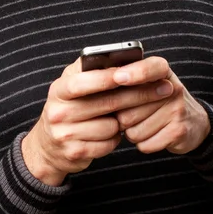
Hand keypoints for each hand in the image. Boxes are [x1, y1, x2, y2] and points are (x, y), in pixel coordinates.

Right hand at [22, 58, 172, 185]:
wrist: (48, 145)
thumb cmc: (70, 107)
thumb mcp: (71, 86)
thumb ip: (90, 71)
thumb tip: (123, 61)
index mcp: (59, 89)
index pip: (83, 81)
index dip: (108, 77)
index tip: (132, 72)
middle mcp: (58, 110)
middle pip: (106, 103)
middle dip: (138, 95)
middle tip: (164, 89)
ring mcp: (64, 134)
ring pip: (111, 126)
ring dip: (122, 122)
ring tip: (118, 117)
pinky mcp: (74, 153)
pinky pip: (108, 144)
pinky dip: (114, 139)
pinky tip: (109, 133)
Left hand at [113, 56, 210, 153]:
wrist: (194, 121)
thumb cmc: (159, 98)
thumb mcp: (149, 81)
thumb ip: (127, 78)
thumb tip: (98, 82)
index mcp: (163, 70)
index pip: (150, 67)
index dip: (134, 73)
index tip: (118, 78)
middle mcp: (173, 88)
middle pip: (130, 108)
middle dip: (121, 116)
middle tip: (128, 114)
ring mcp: (178, 110)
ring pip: (134, 130)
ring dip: (131, 132)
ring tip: (142, 124)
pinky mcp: (179, 132)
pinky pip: (145, 144)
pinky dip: (143, 143)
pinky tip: (151, 135)